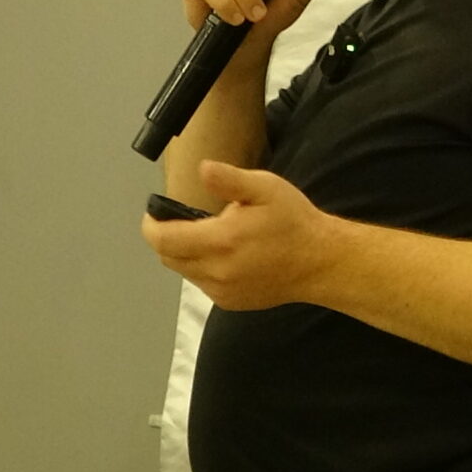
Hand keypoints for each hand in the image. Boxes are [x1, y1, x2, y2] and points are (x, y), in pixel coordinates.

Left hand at [140, 161, 343, 310]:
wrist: (320, 263)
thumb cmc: (293, 221)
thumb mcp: (265, 188)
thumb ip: (229, 180)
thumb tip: (201, 169)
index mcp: (220, 241)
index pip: (163, 241)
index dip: (151, 226)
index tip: (153, 213)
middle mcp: (216, 272)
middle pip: (168, 257)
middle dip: (166, 238)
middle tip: (181, 219)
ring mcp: (222, 292)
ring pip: (184, 272)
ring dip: (185, 253)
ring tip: (209, 235)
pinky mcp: (230, 302)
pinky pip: (202, 284)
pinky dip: (202, 268)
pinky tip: (225, 255)